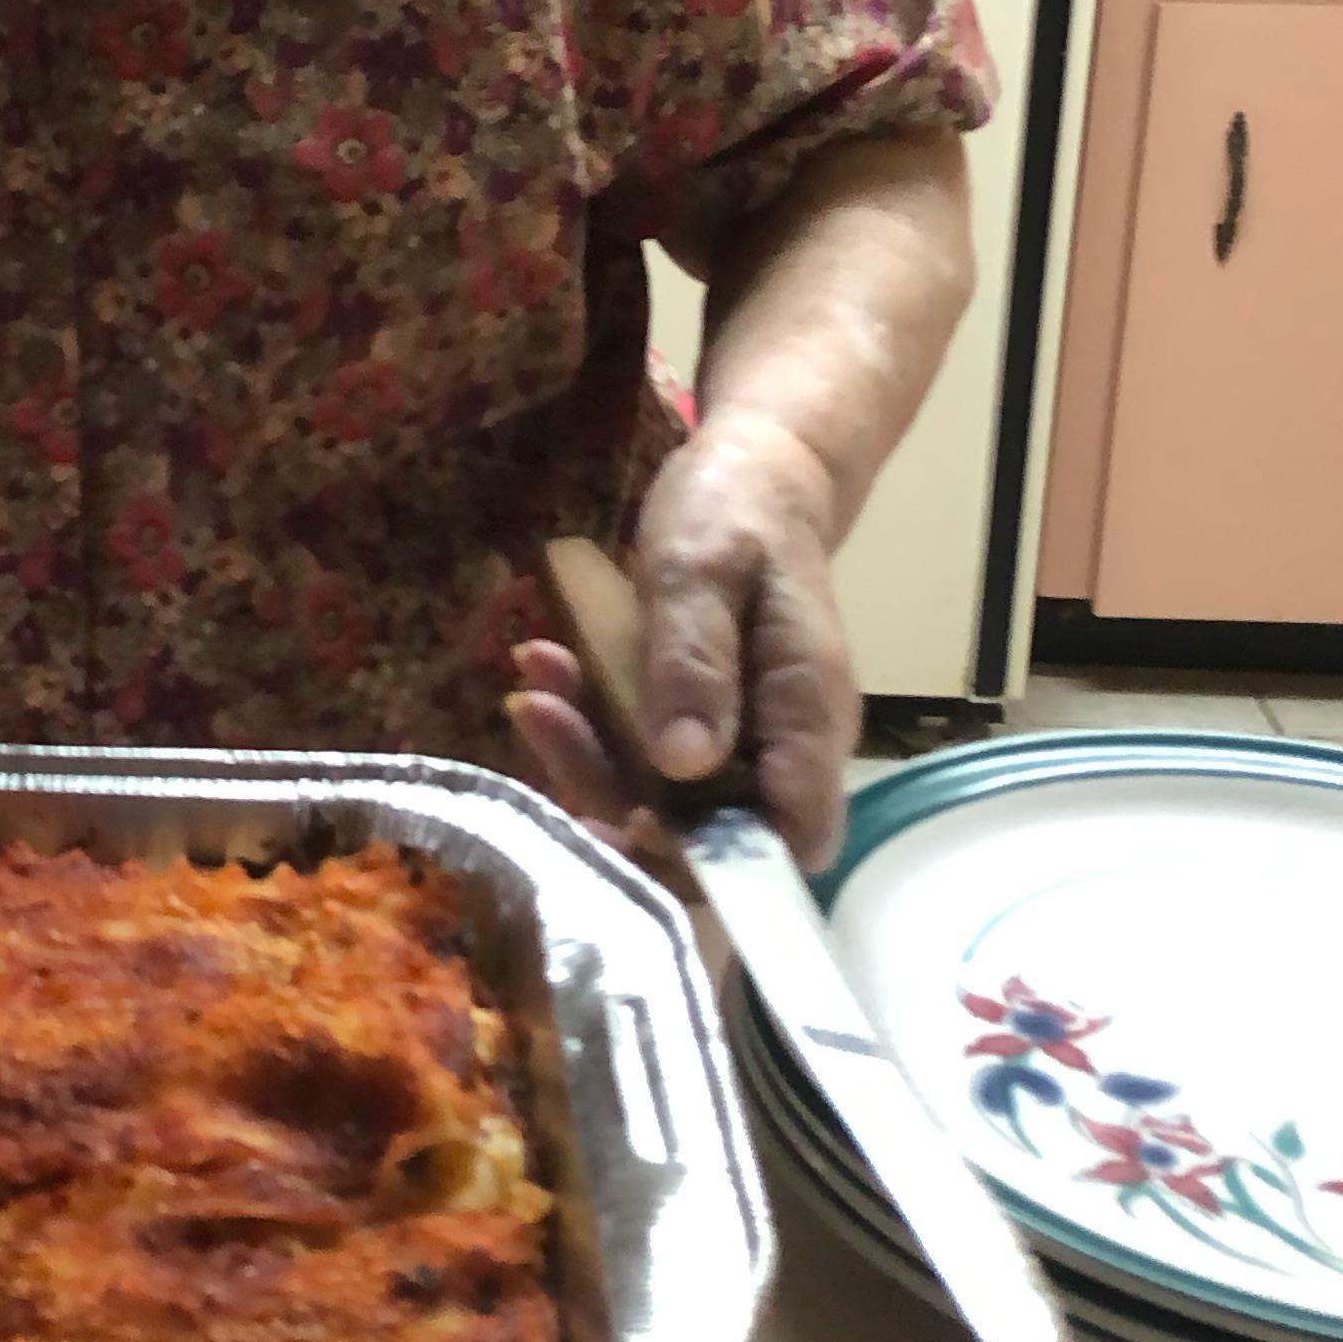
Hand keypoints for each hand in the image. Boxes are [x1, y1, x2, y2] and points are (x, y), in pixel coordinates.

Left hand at [502, 412, 859, 870]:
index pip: (789, 839)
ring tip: (533, 696)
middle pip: (711, 837)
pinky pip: (637, 758)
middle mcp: (780, 750)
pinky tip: (544, 674)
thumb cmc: (736, 513)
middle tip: (550, 744)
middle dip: (620, 809)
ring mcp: (736, 744)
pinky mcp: (693, 730)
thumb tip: (685, 765)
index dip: (716, 863)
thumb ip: (697, 661)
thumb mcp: (704, 569)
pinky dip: (585, 729)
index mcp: (809, 716)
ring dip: (588, 761)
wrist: (749, 478)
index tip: (634, 827)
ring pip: (662, 802)